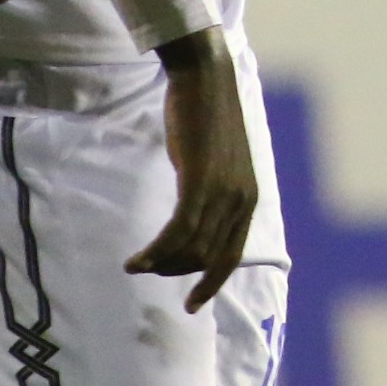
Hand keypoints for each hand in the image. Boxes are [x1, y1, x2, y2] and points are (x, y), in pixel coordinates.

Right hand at [135, 30, 258, 314]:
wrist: (207, 80)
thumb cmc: (207, 118)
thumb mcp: (216, 163)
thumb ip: (212, 192)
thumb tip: (194, 218)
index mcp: (249, 199)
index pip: (231, 255)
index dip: (211, 282)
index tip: (193, 305)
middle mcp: (241, 201)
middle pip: (207, 257)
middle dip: (176, 271)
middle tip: (150, 271)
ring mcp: (223, 192)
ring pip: (191, 248)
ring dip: (162, 264)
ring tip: (137, 266)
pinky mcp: (201, 182)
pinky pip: (178, 231)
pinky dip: (157, 250)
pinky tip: (137, 260)